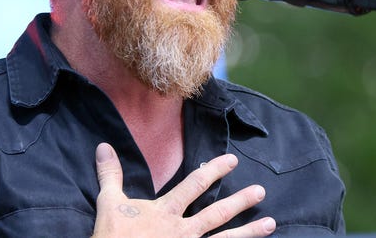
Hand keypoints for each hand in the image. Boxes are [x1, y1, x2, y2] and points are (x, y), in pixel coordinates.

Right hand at [91, 142, 275, 237]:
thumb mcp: (109, 204)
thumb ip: (111, 174)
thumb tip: (104, 146)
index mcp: (166, 212)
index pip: (194, 185)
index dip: (214, 170)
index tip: (232, 161)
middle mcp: (182, 231)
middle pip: (217, 213)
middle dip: (241, 201)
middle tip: (261, 191)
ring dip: (250, 232)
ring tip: (271, 223)